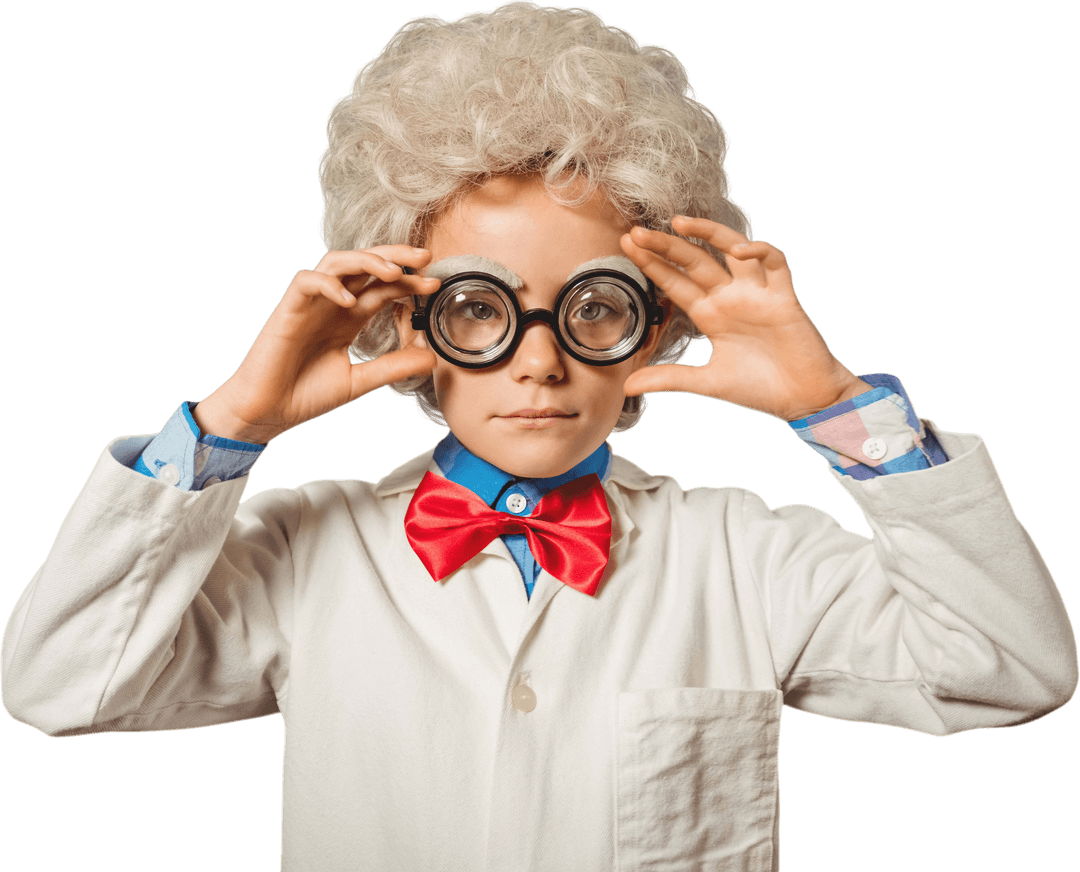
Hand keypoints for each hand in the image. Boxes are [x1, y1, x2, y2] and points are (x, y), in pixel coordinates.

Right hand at [194, 246, 439, 443]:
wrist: (268, 412)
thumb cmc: (305, 394)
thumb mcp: (360, 380)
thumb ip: (393, 366)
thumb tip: (431, 359)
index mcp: (348, 317)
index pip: (382, 288)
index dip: (409, 283)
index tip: (434, 287)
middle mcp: (331, 304)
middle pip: (364, 264)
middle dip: (395, 255)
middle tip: (425, 257)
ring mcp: (309, 304)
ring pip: (336, 262)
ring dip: (365, 260)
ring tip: (392, 271)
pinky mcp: (287, 310)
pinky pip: (306, 282)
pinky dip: (328, 284)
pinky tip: (348, 299)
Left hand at [620, 216, 868, 420]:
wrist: (802, 400)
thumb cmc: (758, 389)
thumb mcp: (707, 383)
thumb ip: (669, 379)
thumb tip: (627, 386)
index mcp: (710, 315)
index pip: (676, 282)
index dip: (653, 264)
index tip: (628, 246)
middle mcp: (730, 298)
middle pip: (695, 261)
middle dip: (666, 246)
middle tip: (637, 233)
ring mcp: (757, 295)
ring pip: (732, 250)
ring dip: (709, 233)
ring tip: (679, 222)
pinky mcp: (784, 298)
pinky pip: (775, 263)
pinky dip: (760, 251)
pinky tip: (740, 251)